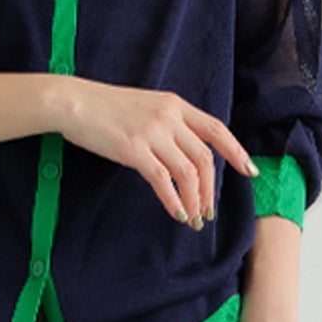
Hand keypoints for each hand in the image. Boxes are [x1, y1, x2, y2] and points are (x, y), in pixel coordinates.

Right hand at [55, 79, 259, 224]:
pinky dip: (173, 201)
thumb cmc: (105, 108)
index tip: (247, 170)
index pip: (215, 129)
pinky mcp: (133, 150)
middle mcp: (168, 117)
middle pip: (204, 157)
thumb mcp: (145, 107)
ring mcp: (152, 133)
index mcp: (175, 105)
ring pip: (187, 172)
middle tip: (208, 211)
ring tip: (193, 219)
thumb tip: (183, 153)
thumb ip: (168, 124)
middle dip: (210, 189)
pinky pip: (162, 180)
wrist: (73, 102)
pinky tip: (176, 214)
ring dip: (194, 200)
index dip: (235, 151)